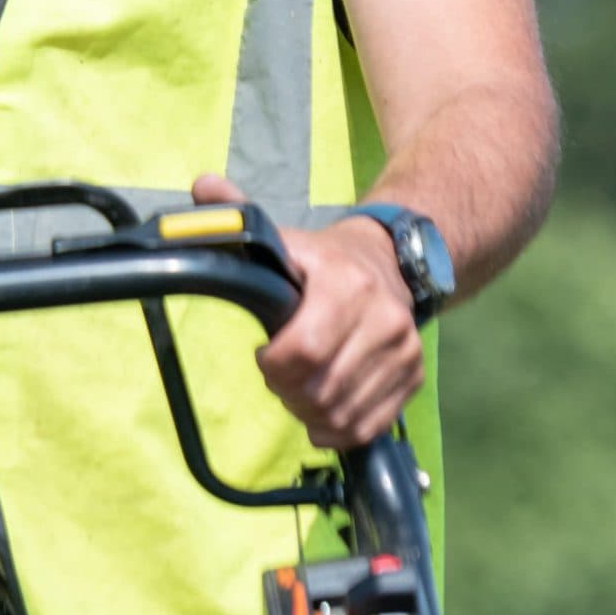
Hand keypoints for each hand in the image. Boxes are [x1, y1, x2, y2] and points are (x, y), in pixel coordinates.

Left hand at [191, 176, 423, 449]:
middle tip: (278, 376)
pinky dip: (337, 429)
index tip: (262, 354)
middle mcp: (384, 318)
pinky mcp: (413, 375)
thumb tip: (202, 186)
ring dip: (309, 412)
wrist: (394, 262)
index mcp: (346, 284)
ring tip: (299, 388)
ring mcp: (403, 350)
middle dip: (287, 391)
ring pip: (342, 413)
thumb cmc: (324, 259)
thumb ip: (239, 216)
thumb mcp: (283, 237)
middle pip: (321, 389)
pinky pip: (368, 425)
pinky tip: (322, 410)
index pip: (304, 351)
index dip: (273, 364)